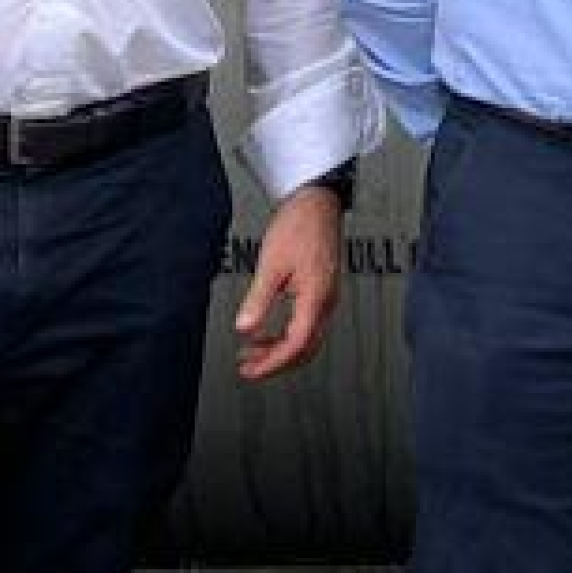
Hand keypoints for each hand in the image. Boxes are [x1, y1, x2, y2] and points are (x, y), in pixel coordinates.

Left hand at [231, 183, 341, 381]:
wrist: (317, 201)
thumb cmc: (299, 225)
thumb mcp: (271, 264)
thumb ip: (258, 299)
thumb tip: (244, 328)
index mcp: (316, 298)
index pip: (296, 345)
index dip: (272, 363)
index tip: (251, 370)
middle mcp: (326, 301)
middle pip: (305, 349)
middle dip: (275, 363)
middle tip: (248, 368)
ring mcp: (326, 297)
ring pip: (307, 339)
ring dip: (279, 350)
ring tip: (252, 352)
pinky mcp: (322, 290)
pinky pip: (307, 324)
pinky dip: (286, 335)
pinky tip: (267, 332)